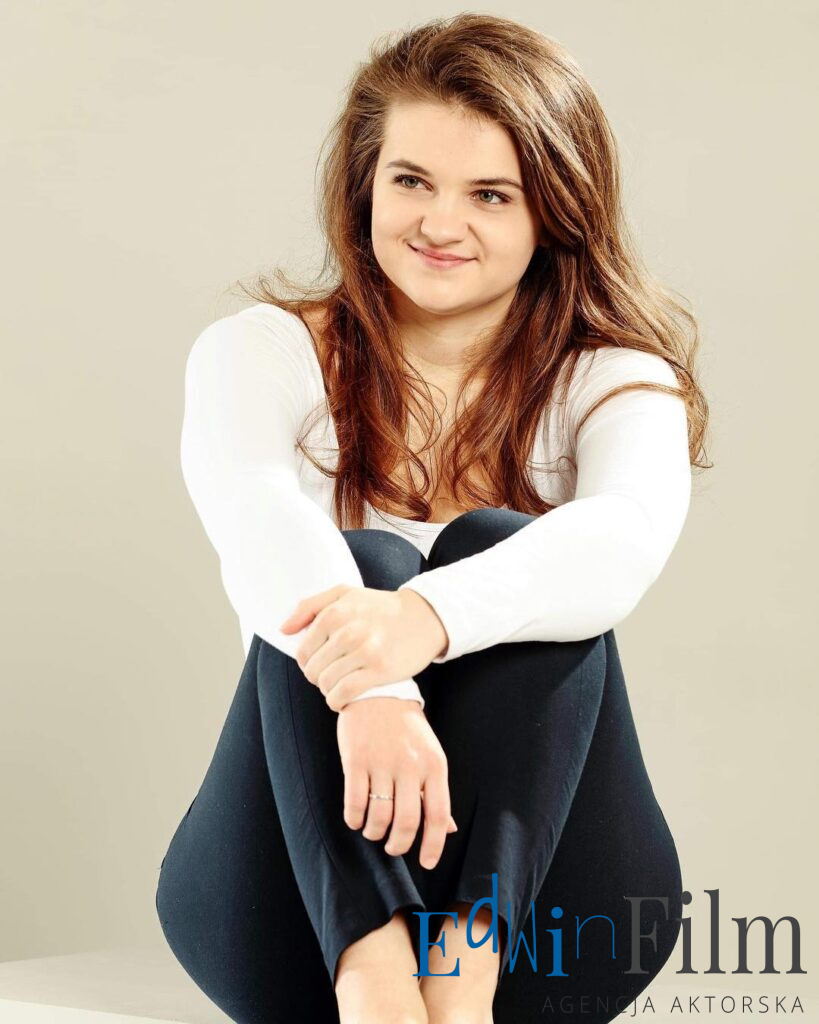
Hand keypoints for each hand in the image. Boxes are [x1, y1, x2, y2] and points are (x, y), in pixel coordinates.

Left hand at [280, 584, 448, 711]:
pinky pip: (344, 694)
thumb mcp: (345, 594)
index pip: (303, 652)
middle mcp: (349, 631)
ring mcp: (365, 651)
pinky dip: (338, 701)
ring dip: (329, 690)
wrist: (423, 618)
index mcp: (336, 612)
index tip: (322, 662)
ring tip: (340, 684)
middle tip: (333, 674)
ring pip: (327, 684)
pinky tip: (343, 698)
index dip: (308, 662)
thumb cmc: (380, 607)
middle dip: (318, 677)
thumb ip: (309, 607)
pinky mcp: (380, 670)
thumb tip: (284, 630)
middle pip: (313, 670)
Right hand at [336, 697, 457, 868]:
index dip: (433, 845)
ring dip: (374, 833)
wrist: (377, 689)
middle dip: (399, 844)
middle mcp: (410, 765)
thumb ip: (435, 791)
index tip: (426, 863)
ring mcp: (382, 762)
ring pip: (379, 816)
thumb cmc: (406, 728)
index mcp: (434, 765)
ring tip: (373, 831)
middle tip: (392, 847)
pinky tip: (356, 818)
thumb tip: (449, 829)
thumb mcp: (429, 754)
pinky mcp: (355, 760)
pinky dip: (354, 819)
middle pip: (407, 821)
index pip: (438, 815)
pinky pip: (354, 802)